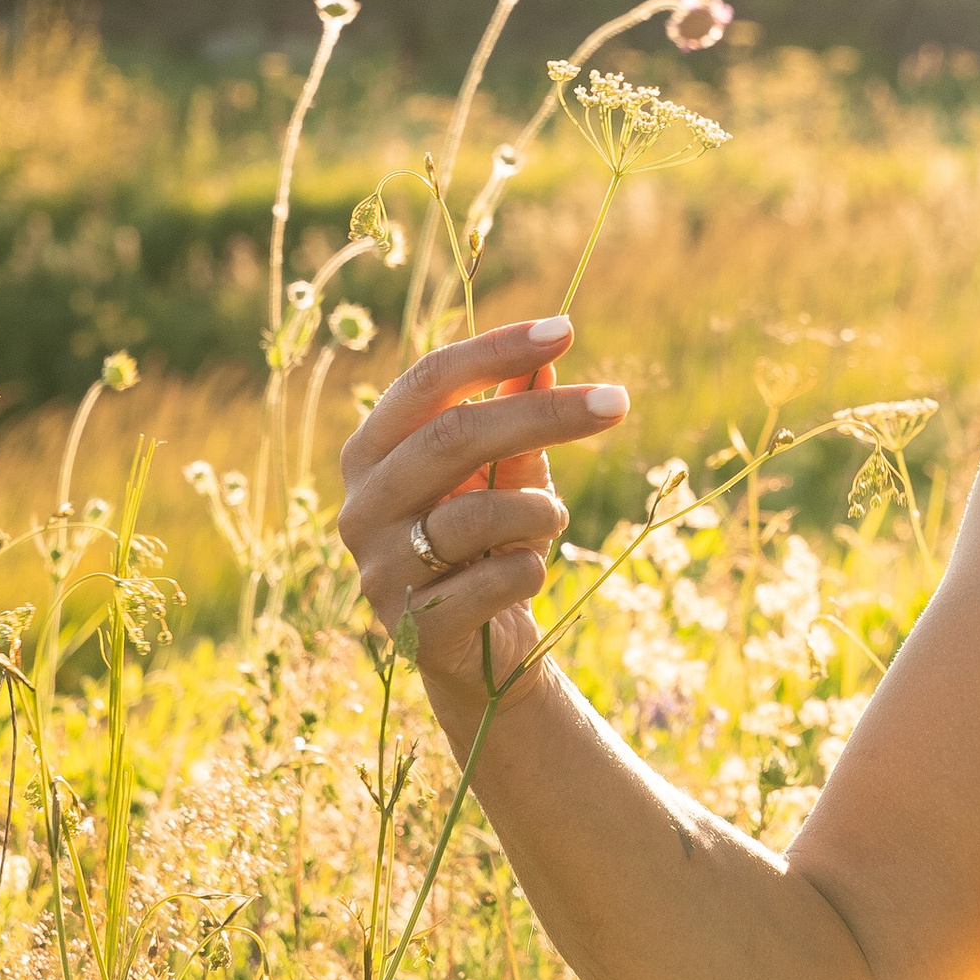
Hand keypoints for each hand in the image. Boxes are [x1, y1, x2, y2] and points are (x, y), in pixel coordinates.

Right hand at [336, 318, 627, 700]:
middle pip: (453, 436)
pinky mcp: (413, 626)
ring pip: (478, 513)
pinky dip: (532, 568)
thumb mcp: (501, 472)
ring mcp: (380, 569)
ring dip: (541, 510)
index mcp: (372, 452)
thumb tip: (548, 354)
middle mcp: (362, 505)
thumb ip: (515, 414)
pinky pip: (496, 579)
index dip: (494, 350)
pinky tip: (527, 573)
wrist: (477, 649)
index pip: (428, 381)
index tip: (563, 329)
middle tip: (617, 402)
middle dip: (544, 414)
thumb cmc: (486, 543)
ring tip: (552, 517)